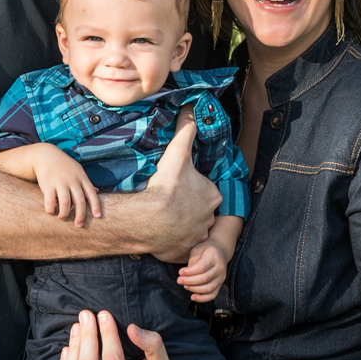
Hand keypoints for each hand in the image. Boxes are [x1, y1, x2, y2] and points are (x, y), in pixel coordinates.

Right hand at [33, 145, 101, 227]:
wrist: (45, 155)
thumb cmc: (64, 165)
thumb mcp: (77, 170)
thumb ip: (85, 182)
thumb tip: (97, 191)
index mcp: (81, 177)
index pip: (91, 193)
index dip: (95, 206)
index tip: (97, 217)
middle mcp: (72, 180)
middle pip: (79, 201)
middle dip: (80, 215)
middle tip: (79, 225)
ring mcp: (60, 182)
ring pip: (65, 203)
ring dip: (64, 214)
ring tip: (62, 218)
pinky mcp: (47, 185)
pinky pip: (50, 202)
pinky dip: (51, 210)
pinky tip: (51, 212)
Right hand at [145, 108, 220, 262]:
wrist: (148, 218)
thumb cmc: (165, 186)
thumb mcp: (177, 152)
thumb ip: (186, 129)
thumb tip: (191, 107)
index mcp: (212, 195)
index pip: (205, 190)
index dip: (191, 187)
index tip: (176, 186)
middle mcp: (210, 218)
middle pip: (200, 211)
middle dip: (188, 207)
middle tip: (169, 201)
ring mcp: (197, 237)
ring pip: (191, 229)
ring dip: (181, 225)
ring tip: (164, 218)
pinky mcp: (184, 251)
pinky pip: (181, 246)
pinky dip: (174, 241)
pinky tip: (162, 233)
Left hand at [177, 240, 226, 301]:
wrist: (220, 251)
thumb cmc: (205, 249)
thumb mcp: (198, 249)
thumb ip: (193, 260)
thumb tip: (187, 274)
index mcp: (214, 257)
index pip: (201, 267)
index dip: (190, 272)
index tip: (180, 272)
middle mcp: (220, 268)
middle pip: (204, 279)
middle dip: (189, 281)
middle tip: (179, 280)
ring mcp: (221, 278)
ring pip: (208, 288)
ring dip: (194, 289)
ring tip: (185, 286)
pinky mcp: (220, 284)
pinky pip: (213, 295)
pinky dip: (203, 299)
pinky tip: (193, 297)